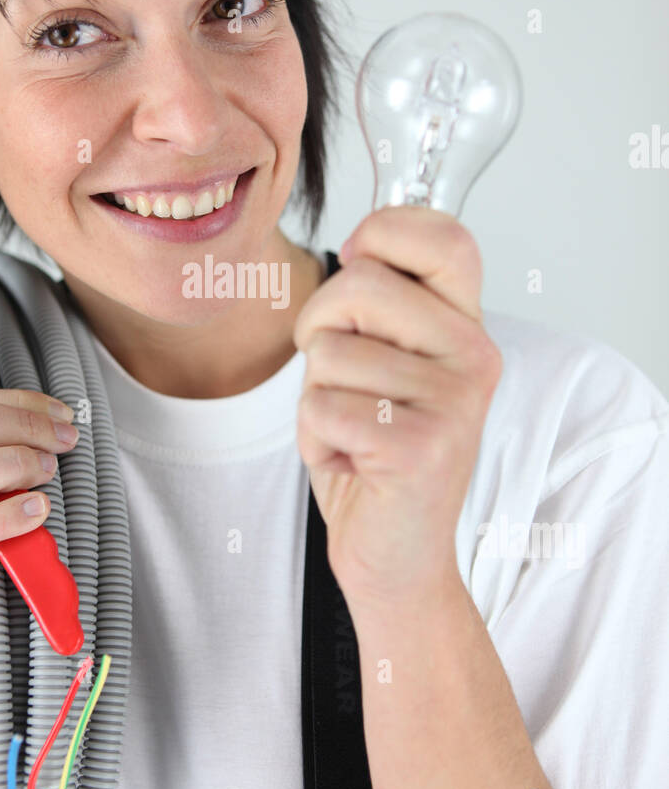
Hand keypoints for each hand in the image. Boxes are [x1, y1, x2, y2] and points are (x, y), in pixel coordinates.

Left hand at [293, 205, 501, 606]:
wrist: (396, 557)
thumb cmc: (375, 452)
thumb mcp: (383, 362)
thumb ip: (380, 304)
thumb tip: (357, 247)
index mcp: (466, 326)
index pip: (443, 235)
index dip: (383, 232)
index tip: (358, 267)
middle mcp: (473, 356)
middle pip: (359, 283)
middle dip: (318, 328)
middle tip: (339, 379)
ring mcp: (453, 402)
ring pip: (328, 351)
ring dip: (316, 397)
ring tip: (353, 432)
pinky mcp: (421, 448)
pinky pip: (320, 406)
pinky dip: (315, 439)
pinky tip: (352, 463)